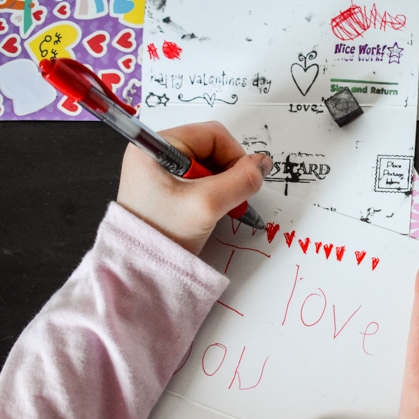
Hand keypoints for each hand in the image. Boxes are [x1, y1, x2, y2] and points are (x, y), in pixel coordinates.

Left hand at [116, 121, 271, 254]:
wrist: (140, 268)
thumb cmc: (163, 234)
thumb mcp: (207, 205)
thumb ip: (241, 181)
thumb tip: (264, 164)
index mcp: (156, 146)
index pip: (212, 135)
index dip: (235, 156)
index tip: (242, 183)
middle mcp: (156, 153)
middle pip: (212, 149)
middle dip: (228, 173)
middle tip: (229, 199)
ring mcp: (160, 171)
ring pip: (209, 166)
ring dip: (222, 185)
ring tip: (217, 208)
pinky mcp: (165, 187)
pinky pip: (200, 180)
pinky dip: (213, 193)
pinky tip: (210, 210)